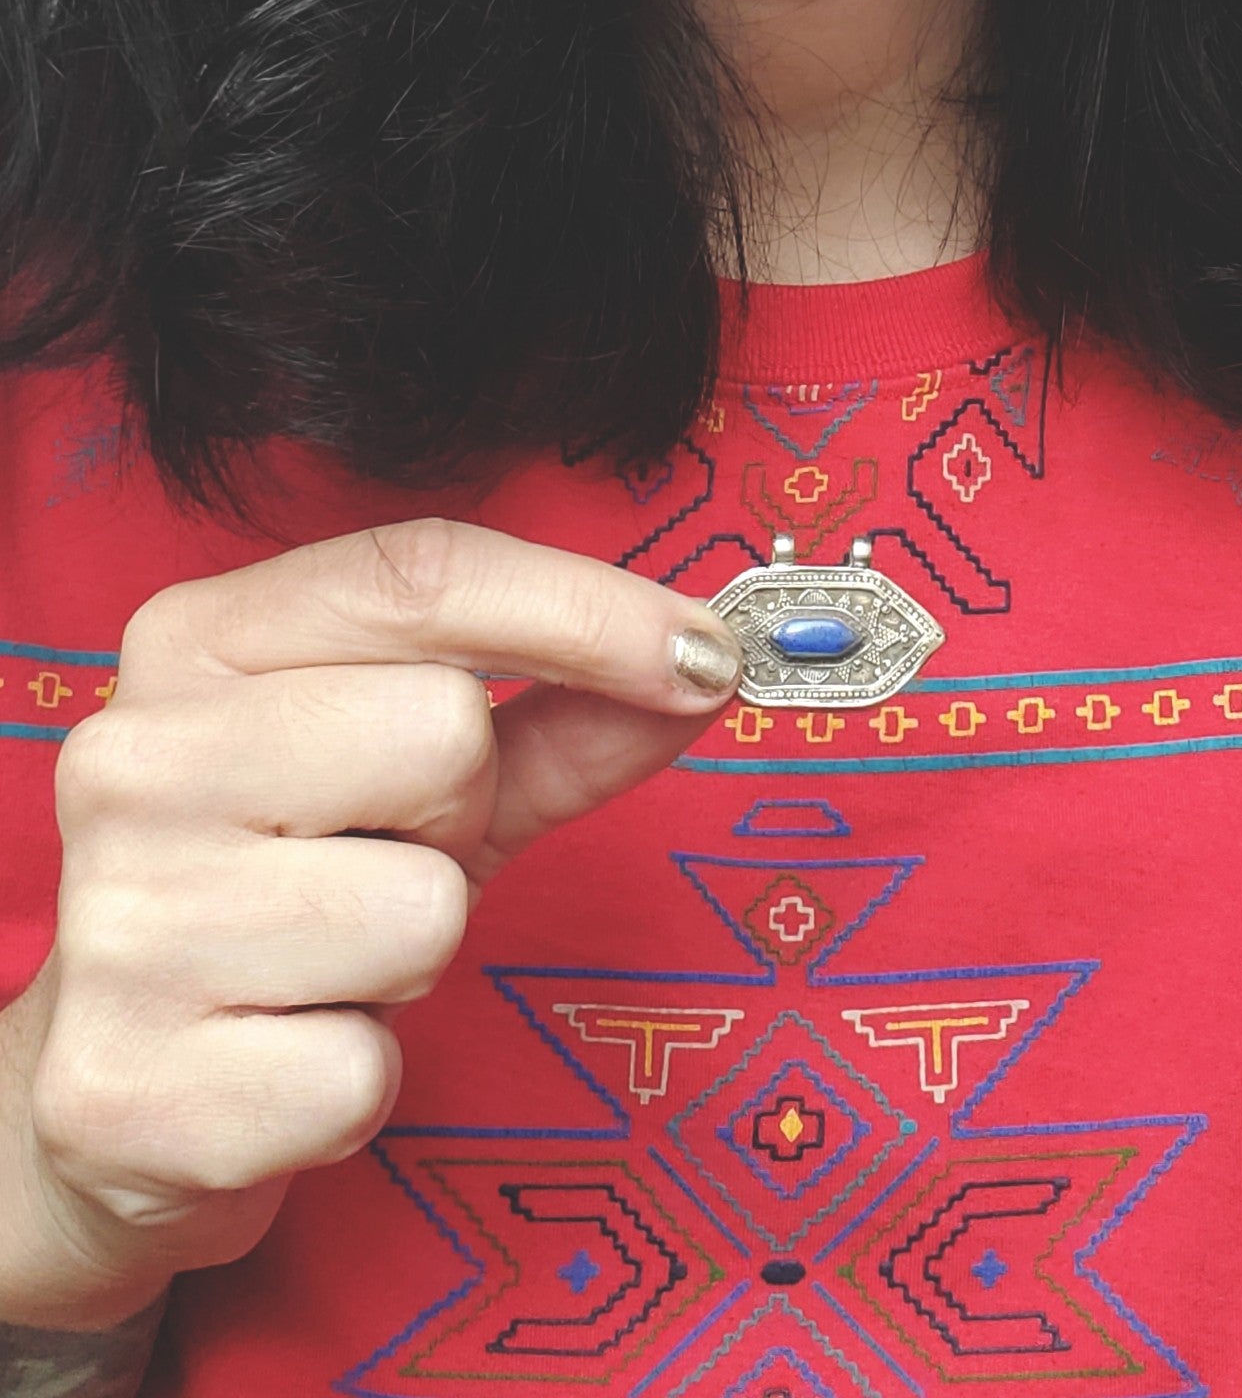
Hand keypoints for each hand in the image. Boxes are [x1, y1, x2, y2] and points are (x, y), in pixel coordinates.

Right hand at [2, 518, 741, 1326]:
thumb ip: (561, 719)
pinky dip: (360, 1078)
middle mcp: (138, 759)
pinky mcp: (132, 1088)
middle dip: (460, 812)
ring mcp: (123, 923)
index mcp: (198, 645)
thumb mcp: (421, 786)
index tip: (704, 655)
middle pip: (444, 731)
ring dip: (416, 952)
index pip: (419, 573)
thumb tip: (703, 668)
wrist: (116, 1089)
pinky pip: (364, 1069)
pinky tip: (286, 1053)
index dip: (587, 609)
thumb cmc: (289, 897)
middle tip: (388, 855)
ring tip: (332, 959)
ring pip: (423, 908)